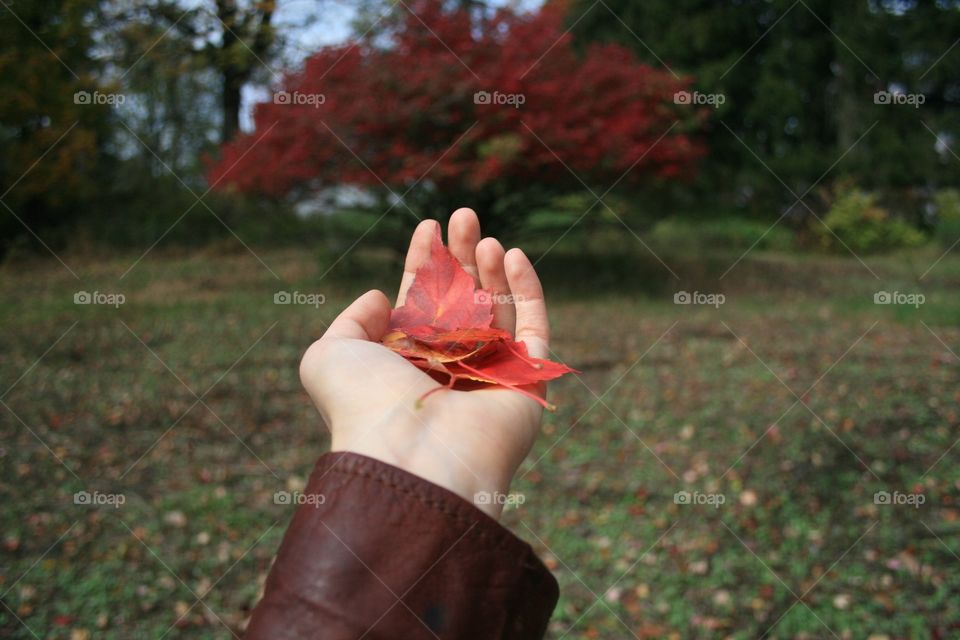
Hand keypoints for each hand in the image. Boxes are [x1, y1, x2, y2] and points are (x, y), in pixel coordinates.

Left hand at [299, 208, 551, 517]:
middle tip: (464, 215)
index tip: (428, 225)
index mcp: (407, 363)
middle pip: (463, 298)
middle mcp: (450, 368)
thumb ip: (350, 321)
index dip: (425, 262)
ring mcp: (490, 375)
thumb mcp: (329, 355)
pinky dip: (527, 291)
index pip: (421, 302)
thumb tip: (381, 298)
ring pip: (498, 309)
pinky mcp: (528, 382)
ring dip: (491, 269)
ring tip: (484, 237)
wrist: (410, 456)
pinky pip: (534, 329)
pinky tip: (512, 256)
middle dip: (462, 255)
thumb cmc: (364, 405)